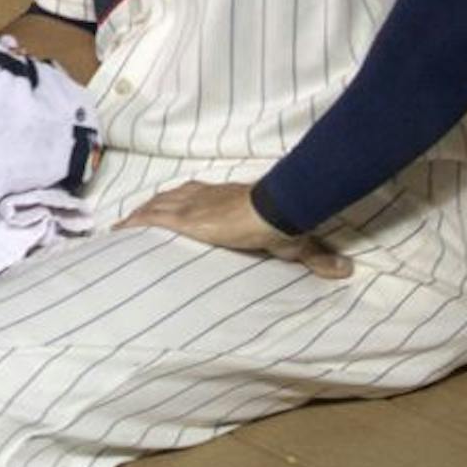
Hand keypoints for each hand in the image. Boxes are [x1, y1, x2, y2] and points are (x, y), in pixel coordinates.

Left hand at [117, 181, 348, 278]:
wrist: (272, 211)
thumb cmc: (280, 224)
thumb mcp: (295, 244)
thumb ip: (316, 258)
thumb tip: (347, 270)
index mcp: (221, 201)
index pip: (193, 196)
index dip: (179, 202)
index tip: (166, 209)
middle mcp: (200, 198)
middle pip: (167, 199)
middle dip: (151, 209)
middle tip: (134, 222)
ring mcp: (190, 206)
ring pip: (154, 207)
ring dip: (138, 216)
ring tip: (121, 228)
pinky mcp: (184, 219)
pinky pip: (150, 219)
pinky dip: (133, 224)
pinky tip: (118, 231)